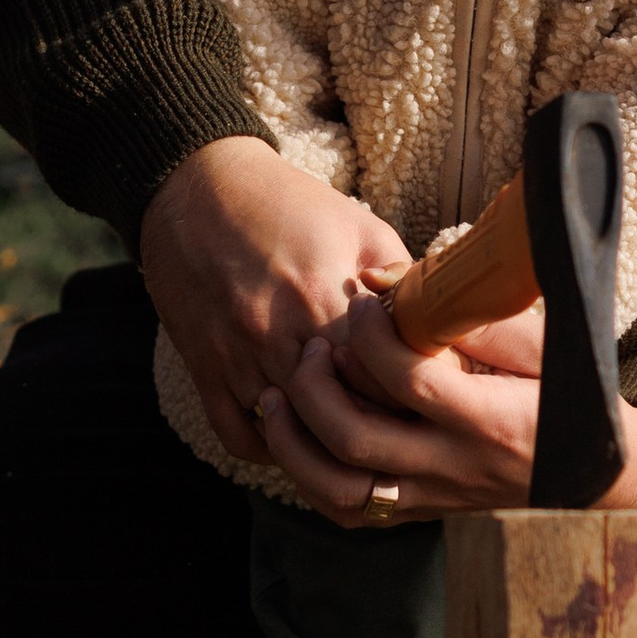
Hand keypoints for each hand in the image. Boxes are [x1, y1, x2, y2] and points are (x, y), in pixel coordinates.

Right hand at [139, 136, 410, 465]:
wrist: (195, 187)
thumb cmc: (287, 203)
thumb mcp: (359, 224)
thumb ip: (401, 277)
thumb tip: (442, 320)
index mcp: (323, 296)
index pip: (379, 376)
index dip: (408, 389)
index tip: (424, 391)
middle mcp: (278, 335)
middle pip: (340, 413)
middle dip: (373, 420)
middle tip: (398, 422)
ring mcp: (237, 358)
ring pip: (293, 435)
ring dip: (325, 439)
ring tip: (355, 432)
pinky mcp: (205, 370)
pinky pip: (240, 437)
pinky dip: (272, 449)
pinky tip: (298, 436)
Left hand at [257, 288, 636, 523]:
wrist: (599, 473)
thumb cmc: (568, 393)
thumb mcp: (538, 344)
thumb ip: (469, 317)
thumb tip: (389, 283)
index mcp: (490, 421)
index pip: (410, 381)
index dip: (372, 336)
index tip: (362, 303)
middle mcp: (456, 467)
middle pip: (357, 438)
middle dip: (317, 388)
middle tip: (314, 347)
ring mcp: (434, 498)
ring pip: (340, 489)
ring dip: (296, 443)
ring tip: (282, 397)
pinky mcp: (421, 514)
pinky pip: (348, 511)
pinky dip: (310, 477)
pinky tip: (299, 438)